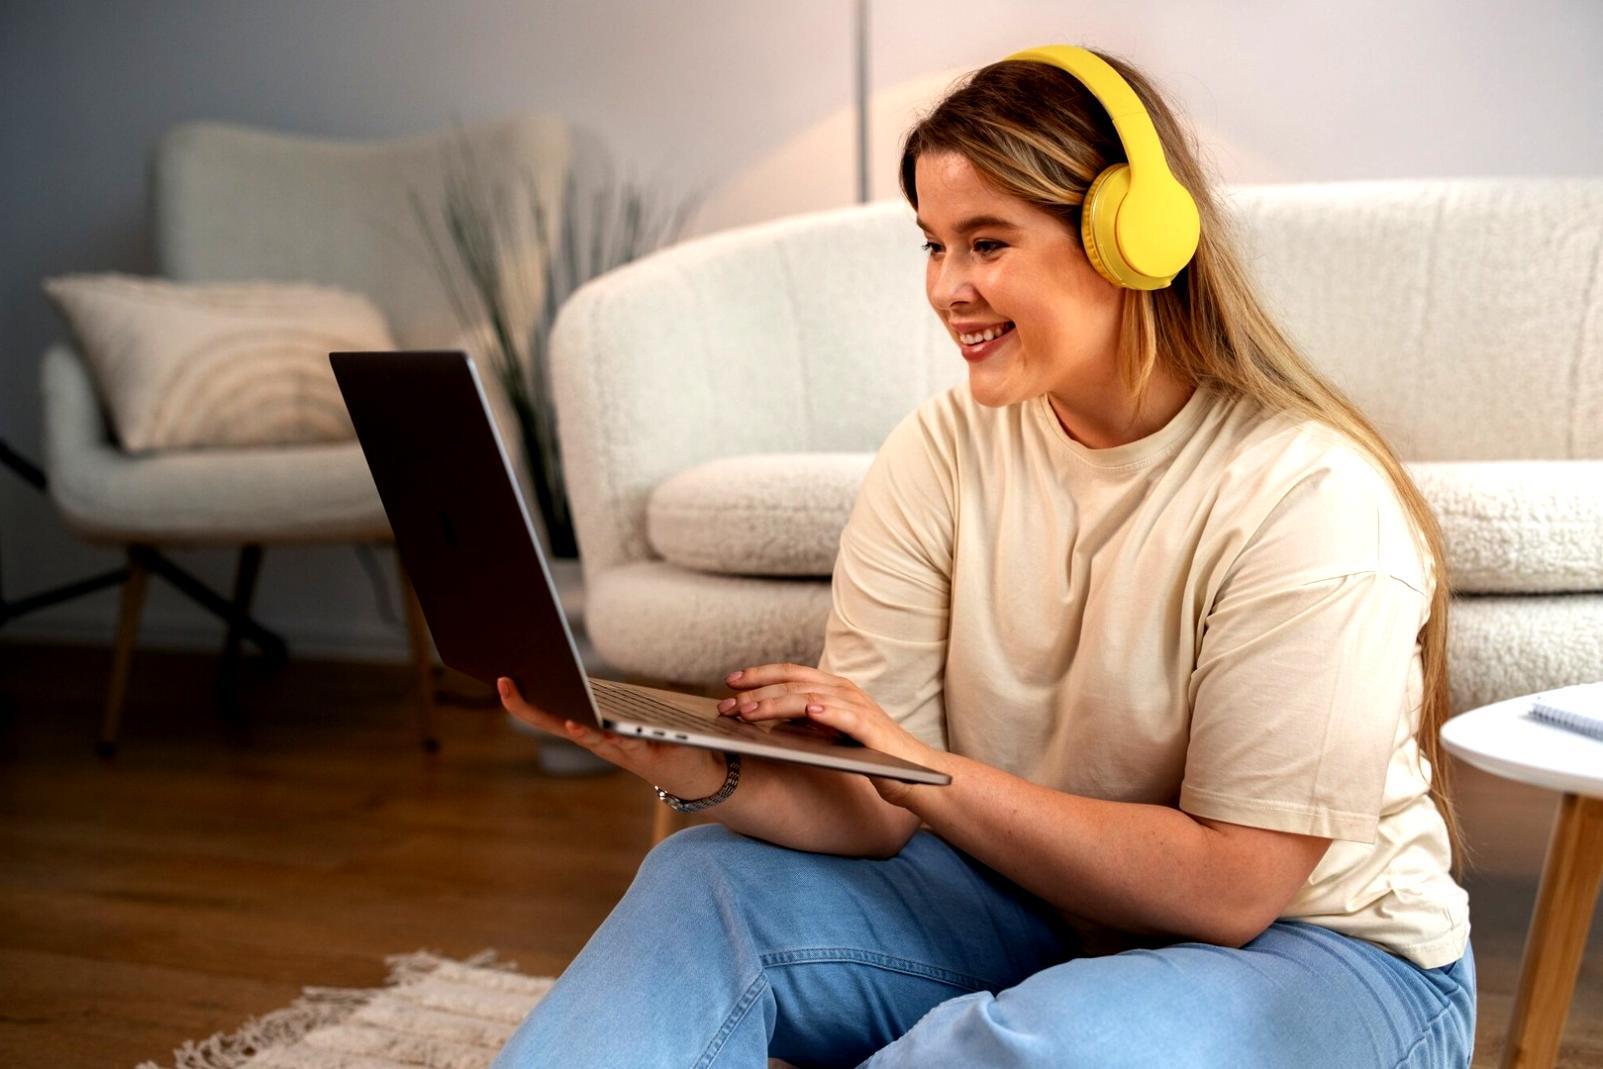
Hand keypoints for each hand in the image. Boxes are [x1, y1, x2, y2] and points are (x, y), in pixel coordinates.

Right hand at [497, 677, 725, 799]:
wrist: (700, 774)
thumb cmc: (661, 739)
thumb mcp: (629, 716)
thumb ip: (611, 701)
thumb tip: (587, 673)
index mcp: (593, 729)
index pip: (551, 713)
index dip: (524, 700)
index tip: (500, 679)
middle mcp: (599, 742)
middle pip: (557, 724)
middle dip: (530, 707)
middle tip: (505, 685)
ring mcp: (620, 751)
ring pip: (590, 737)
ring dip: (574, 725)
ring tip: (560, 713)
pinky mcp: (646, 755)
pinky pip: (625, 744)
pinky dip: (611, 736)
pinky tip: (601, 726)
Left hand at [719, 662, 939, 806]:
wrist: (916, 776)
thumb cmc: (870, 756)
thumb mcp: (829, 735)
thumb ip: (804, 723)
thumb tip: (761, 720)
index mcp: (833, 690)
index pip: (790, 673)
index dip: (759, 675)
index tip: (729, 682)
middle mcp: (845, 692)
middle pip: (794, 681)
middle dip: (756, 690)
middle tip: (726, 703)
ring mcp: (859, 708)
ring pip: (810, 696)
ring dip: (776, 702)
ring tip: (749, 710)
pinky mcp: (872, 730)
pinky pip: (846, 716)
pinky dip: (826, 711)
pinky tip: (806, 712)